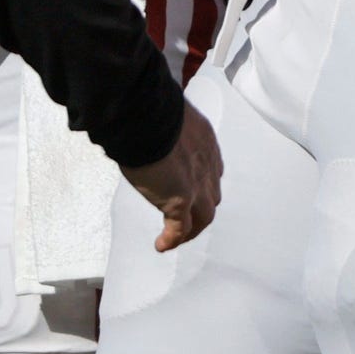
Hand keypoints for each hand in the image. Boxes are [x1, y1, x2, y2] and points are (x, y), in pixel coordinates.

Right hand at [122, 102, 222, 251]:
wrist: (145, 114)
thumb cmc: (147, 108)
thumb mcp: (162, 116)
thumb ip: (161, 128)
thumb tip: (142, 128)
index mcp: (204, 139)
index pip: (211, 168)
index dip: (203, 181)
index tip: (191, 187)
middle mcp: (206, 162)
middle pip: (211, 194)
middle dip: (200, 207)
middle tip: (185, 217)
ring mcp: (197, 183)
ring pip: (204, 216)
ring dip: (191, 229)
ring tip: (176, 237)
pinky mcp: (180, 200)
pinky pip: (181, 229)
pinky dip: (173, 239)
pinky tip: (162, 245)